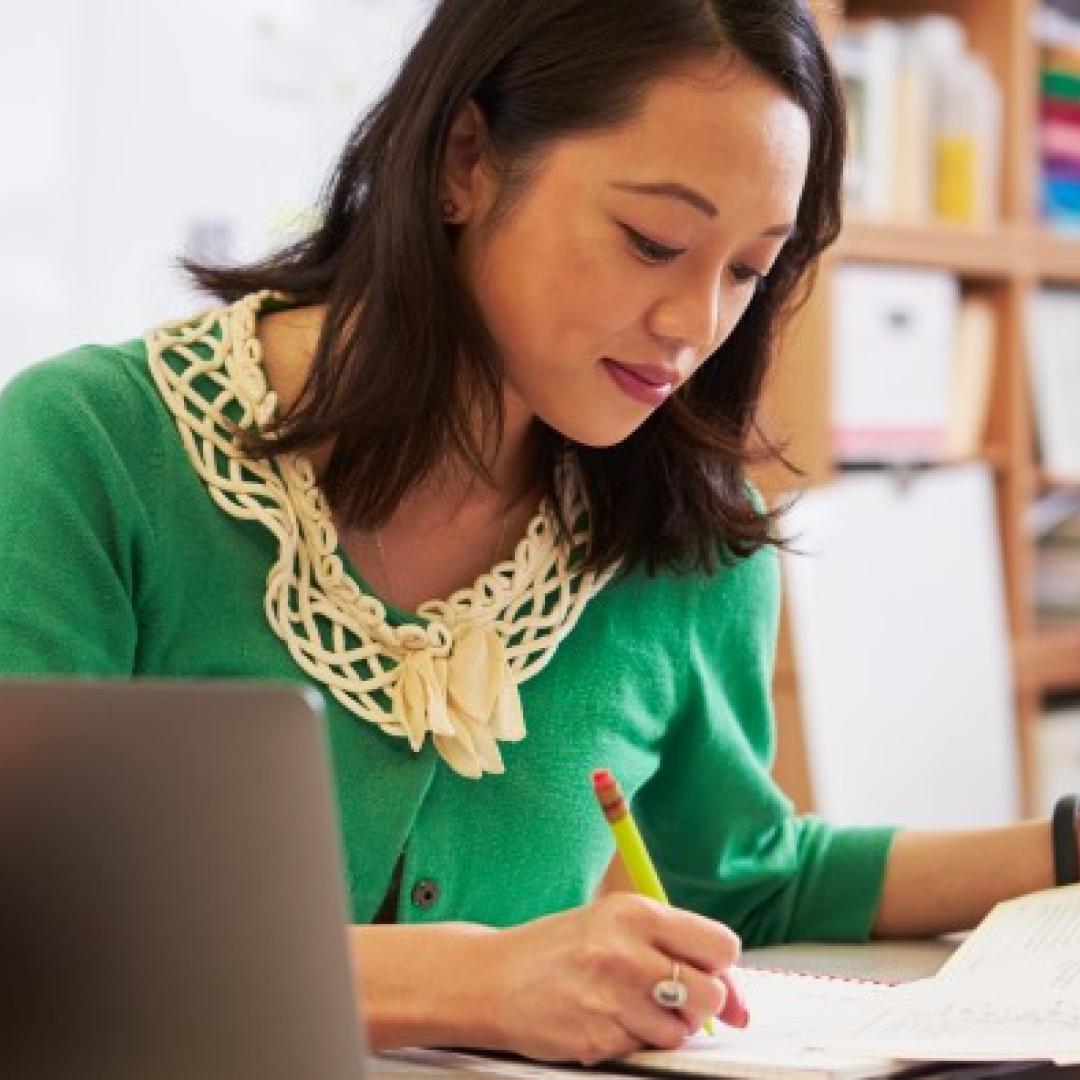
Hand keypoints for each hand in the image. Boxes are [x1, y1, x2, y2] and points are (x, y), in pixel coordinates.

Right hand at [483, 893, 741, 1063]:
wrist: (492, 977)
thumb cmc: (560, 949)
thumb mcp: (614, 925)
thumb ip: (674, 949)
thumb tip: (739, 1003)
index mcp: (635, 912)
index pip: (721, 946)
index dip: (720, 968)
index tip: (705, 975)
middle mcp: (626, 951)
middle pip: (711, 995)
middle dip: (699, 1004)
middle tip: (666, 996)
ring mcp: (611, 997)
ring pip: (681, 1031)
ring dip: (663, 1027)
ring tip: (625, 1006)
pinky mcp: (597, 1037)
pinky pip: (644, 1050)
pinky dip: (631, 1041)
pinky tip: (602, 1019)